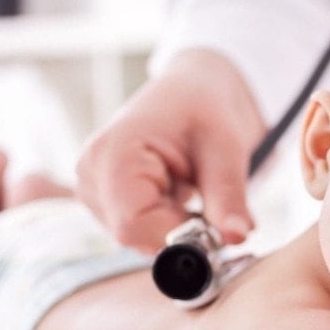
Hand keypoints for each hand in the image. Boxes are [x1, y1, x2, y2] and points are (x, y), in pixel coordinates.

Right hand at [77, 49, 265, 253]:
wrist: (194, 92)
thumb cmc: (205, 109)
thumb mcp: (226, 148)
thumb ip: (228, 195)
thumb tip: (237, 236)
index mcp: (114, 153)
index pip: (132, 224)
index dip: (176, 235)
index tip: (213, 226)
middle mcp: (92, 173)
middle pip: (134, 235)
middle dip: (178, 231)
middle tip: (208, 202)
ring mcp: (94, 189)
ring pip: (138, 238)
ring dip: (174, 225)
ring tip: (189, 186)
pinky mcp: (105, 200)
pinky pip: (139, 231)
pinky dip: (167, 221)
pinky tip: (178, 192)